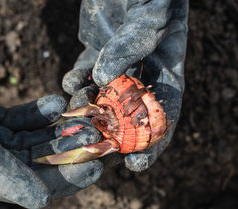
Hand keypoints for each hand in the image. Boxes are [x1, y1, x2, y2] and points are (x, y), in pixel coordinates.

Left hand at [62, 0, 187, 170]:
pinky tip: (68, 85)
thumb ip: (134, 41)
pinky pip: (84, 76)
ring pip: (103, 97)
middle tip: (95, 148)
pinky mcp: (96, 52)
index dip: (153, 142)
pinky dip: (75, 83)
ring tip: (76, 113)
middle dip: (114, 134)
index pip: (165, 112)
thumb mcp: (150, 9)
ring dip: (89, 109)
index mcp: (169, 65)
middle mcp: (144, 70)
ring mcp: (118, 63)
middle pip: (131, 113)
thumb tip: (104, 78)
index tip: (136, 164)